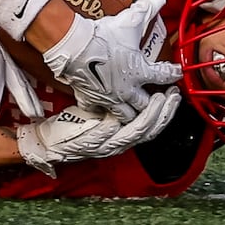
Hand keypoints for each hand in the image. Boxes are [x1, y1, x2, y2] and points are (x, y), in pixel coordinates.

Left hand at [14, 86, 181, 175]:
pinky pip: (105, 135)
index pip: (152, 125)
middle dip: (164, 112)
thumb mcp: (100, 112)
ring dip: (148, 117)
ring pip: (134, 133)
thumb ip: (116, 102)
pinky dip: (113, 128)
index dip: (166, 111)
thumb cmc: (75, 125)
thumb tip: (128, 79)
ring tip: (157, 100)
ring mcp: (107, 145)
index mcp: (124, 135)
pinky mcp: (91, 144)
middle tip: (173, 95)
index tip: (175, 93)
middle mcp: (120, 143)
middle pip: (149, 129)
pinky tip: (118, 117)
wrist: (49, 142)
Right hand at [41, 0, 177, 120]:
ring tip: (134, 109)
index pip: (165, 75)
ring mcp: (108, 97)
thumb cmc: (102, 36)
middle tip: (158, 98)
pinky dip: (101, 111)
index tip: (176, 72)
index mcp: (140, 72)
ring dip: (132, 113)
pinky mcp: (90, 98)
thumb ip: (147, 7)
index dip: (173, 73)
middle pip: (146, 106)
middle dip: (154, 104)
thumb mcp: (129, 20)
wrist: (73, 46)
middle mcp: (127, 89)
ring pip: (125, 115)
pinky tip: (102, 107)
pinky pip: (97, 111)